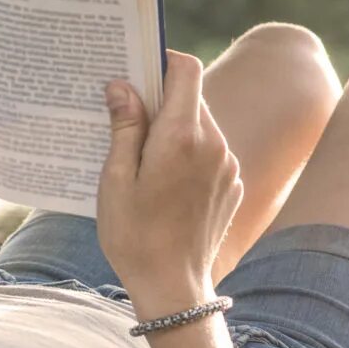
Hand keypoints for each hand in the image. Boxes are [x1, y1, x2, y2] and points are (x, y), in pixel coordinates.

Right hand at [96, 51, 242, 318]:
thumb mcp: (116, 180)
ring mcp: (228, 166)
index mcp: (182, 137)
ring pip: (202, 125)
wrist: (173, 287)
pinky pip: (210, 152)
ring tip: (140, 156)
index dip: (163, 60)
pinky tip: (162, 181)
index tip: (137, 69)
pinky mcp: (233, 185)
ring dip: (173, 128)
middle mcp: (214, 145)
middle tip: (125, 115)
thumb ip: (124, 127)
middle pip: (192, 97)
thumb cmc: (135, 236)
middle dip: (160, 99)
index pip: (186, 69)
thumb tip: (123, 86)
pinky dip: (188, 154)